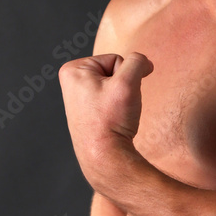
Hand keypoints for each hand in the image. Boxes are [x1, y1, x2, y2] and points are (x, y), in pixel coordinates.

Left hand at [58, 52, 152, 191]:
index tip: (116, 98)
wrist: (105, 156)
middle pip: (114, 71)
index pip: (116, 59)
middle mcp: (71, 82)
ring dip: (122, 98)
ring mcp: (78, 97)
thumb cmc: (111, 120)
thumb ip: (137, 62)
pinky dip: (117, 108)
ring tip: (113, 116)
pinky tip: (111, 121)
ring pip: (114, 85)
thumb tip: (144, 63)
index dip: (125, 77)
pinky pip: (110, 99)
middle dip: (123, 87)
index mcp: (73, 70)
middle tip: (115, 108)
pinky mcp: (86, 110)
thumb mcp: (128, 83)